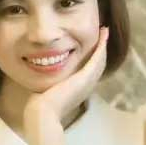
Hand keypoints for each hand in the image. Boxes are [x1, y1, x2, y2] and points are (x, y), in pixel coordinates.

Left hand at [24, 27, 108, 144]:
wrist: (43, 113)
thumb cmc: (41, 105)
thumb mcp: (49, 88)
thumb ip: (52, 80)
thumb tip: (44, 70)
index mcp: (80, 88)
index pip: (90, 68)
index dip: (94, 55)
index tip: (94, 42)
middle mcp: (88, 85)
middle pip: (99, 63)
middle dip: (101, 47)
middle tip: (103, 33)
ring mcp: (88, 81)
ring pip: (101, 59)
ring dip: (103, 44)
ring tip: (104, 31)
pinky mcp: (86, 76)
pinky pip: (97, 58)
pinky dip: (101, 45)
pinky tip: (103, 34)